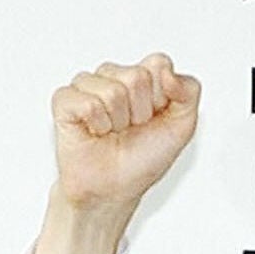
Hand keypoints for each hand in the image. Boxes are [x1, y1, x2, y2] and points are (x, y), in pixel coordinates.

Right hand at [32, 54, 200, 253]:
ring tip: (112, 133)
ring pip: (113, 91)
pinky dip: (98, 126)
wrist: (115, 189)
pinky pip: (89, 104)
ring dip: (118, 122)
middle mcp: (114, 75)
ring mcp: (87, 85)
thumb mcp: (182, 126)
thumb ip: (189, 90)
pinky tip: (95, 133)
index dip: (161, 97)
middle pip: (137, 76)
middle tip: (131, 129)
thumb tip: (168, 72)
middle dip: (141, 112)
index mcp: (142, 76)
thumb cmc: (143, 158)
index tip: (154, 118)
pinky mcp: (65, 100)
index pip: (158, 63)